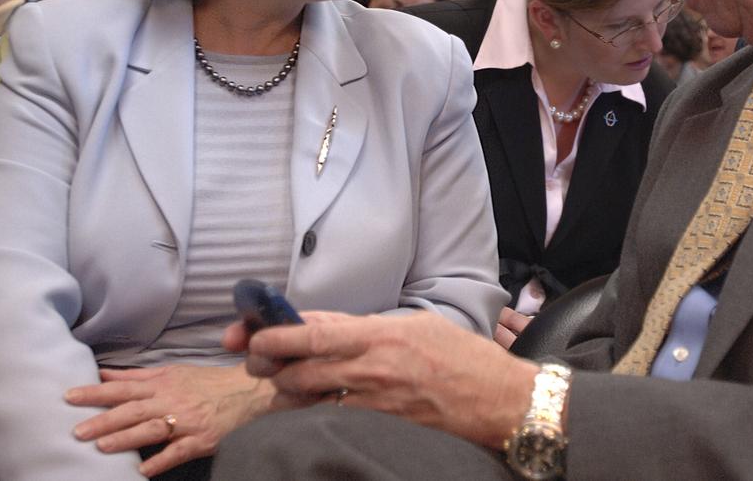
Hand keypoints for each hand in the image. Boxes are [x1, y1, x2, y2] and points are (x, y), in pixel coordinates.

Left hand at [65, 364, 273, 476]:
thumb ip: (136, 377)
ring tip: (101, 447)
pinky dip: (160, 461)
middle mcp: (171, 401)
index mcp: (162, 384)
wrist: (248, 391)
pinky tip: (142, 471)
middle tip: (76, 431)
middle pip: (132, 410)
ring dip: (125, 438)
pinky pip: (177, 452)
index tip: (69, 397)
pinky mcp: (201, 440)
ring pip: (151, 429)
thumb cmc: (206, 383)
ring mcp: (186, 421)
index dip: (96, 392)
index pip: (122, 388)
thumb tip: (103, 373)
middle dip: (103, 420)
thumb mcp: (172, 373)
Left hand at [222, 310, 538, 448]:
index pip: (312, 332)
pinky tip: (310, 411)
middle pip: (299, 369)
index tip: (252, 335)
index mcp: (381, 334)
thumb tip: (324, 324)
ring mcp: (375, 403)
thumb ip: (368, 326)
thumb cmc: (464, 358)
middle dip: (270, 366)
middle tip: (258, 361)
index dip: (275, 334)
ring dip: (287, 393)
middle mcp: (373, 368)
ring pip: (308, 400)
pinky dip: (314, 415)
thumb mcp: (418, 325)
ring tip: (282, 386)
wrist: (500, 399)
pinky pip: (332, 422)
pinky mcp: (381, 429)